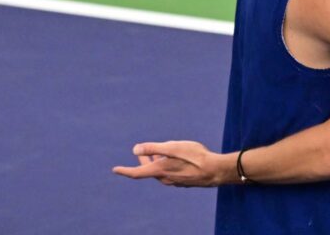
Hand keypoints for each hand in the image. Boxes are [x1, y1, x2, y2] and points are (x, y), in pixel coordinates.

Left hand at [112, 140, 232, 186]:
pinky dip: (169, 165)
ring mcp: (175, 182)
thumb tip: (135, 149)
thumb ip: (153, 148)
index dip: (124, 171)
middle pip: (149, 170)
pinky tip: (180, 159)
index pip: (136, 173)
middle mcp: (165, 179)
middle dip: (145, 160)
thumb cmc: (194, 157)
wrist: (215, 170)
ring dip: (159, 162)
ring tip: (166, 151)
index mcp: (159, 170)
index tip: (115, 170)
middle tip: (144, 151)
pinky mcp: (184, 182)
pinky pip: (171, 174)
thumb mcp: (173, 148)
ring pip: (161, 171)